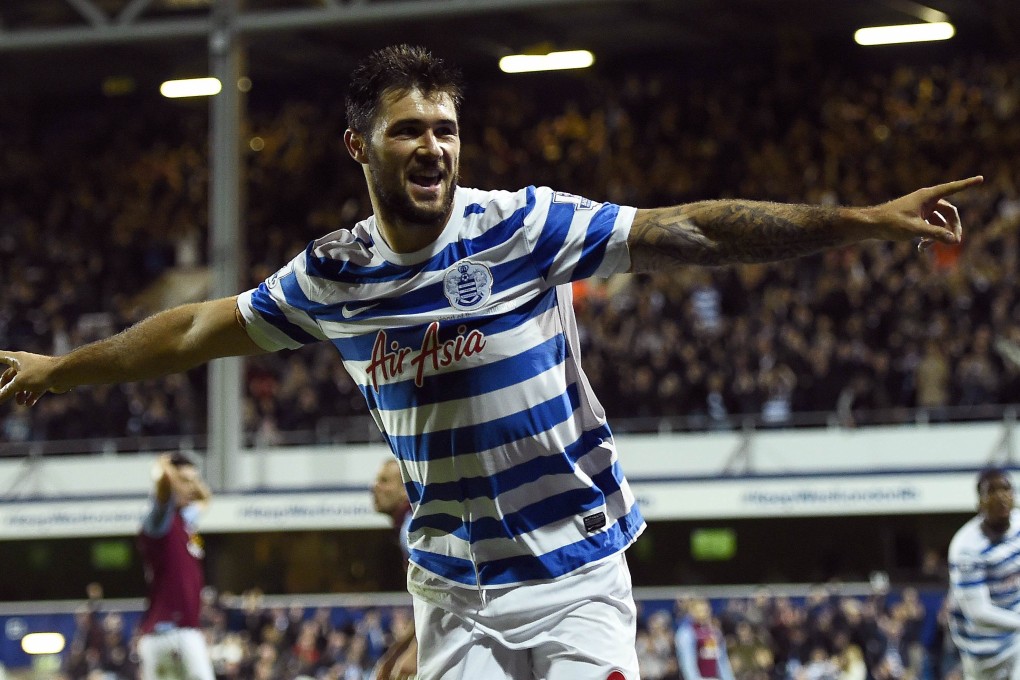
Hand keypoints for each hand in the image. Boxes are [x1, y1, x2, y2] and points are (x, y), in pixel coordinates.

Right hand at [0, 351, 67, 406]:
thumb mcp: (19, 383)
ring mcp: (36, 372)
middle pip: (10, 375)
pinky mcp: (45, 379)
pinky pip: (35, 389)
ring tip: (20, 402)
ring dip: (20, 394)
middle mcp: (26, 364)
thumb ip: (6, 392)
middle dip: (6, 387)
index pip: (1, 356)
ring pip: (23, 383)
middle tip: (3, 396)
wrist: (65, 374)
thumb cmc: (40, 374)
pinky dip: (31, 396)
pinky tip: (29, 403)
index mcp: (17, 359)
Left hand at [864, 175, 982, 249]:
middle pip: (949, 212)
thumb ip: (935, 234)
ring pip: (939, 221)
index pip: (952, 188)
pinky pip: (929, 226)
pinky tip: (921, 249)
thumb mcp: (915, 229)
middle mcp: (926, 200)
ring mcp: (921, 209)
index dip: (967, 184)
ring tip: (928, 247)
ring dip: (938, 235)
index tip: (981, 179)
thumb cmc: (891, 223)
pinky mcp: (916, 217)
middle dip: (952, 227)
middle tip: (955, 241)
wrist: (871, 224)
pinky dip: (929, 236)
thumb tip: (954, 240)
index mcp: (927, 196)